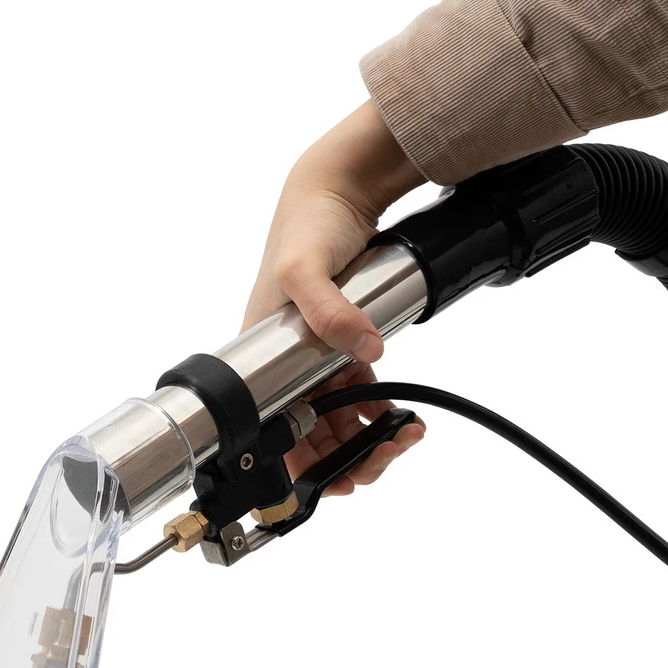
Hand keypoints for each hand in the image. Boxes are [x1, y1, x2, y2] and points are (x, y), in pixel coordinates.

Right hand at [243, 100, 427, 494]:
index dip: (307, 465)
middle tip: (388, 453)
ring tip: (406, 434)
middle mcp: (288, 369)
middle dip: (351, 458)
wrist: (336, 191)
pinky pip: (360, 396)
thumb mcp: (304, 268)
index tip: (344, 475)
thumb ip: (329, 311)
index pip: (276, 435)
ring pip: (340, 424)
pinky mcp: (343, 349)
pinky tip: (402, 414)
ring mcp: (318, 361)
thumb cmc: (303, 227)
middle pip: (313, 440)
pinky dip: (381, 412)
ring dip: (372, 440)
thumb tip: (365, 349)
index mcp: (261, 362)